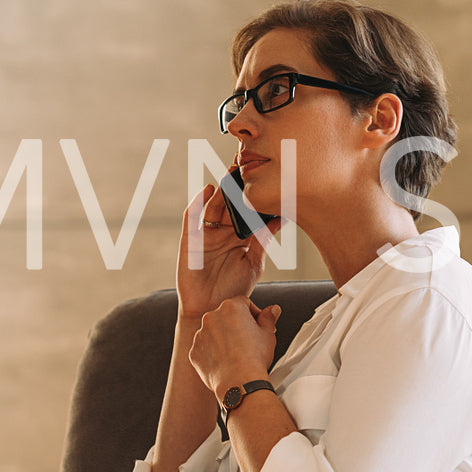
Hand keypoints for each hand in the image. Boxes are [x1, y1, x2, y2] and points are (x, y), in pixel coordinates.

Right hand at [176, 182, 285, 321]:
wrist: (211, 309)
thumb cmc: (233, 290)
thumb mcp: (254, 263)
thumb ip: (263, 240)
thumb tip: (281, 218)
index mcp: (239, 236)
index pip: (247, 210)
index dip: (254, 194)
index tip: (267, 176)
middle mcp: (222, 232)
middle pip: (231, 202)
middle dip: (238, 183)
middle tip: (249, 162)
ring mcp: (205, 234)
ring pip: (214, 204)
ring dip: (222, 187)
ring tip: (233, 169)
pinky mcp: (190, 239)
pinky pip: (192, 216)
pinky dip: (198, 202)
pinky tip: (208, 189)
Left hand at [188, 297, 282, 397]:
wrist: (239, 383)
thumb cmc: (255, 358)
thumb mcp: (268, 334)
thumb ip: (268, 318)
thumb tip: (273, 309)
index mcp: (231, 307)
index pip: (243, 303)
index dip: (253, 314)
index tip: (257, 326)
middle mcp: (211, 316)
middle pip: (226, 316)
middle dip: (236, 325)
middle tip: (248, 341)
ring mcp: (200, 334)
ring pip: (213, 332)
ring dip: (222, 338)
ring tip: (236, 354)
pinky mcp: (194, 351)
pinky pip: (204, 348)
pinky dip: (212, 353)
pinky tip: (225, 362)